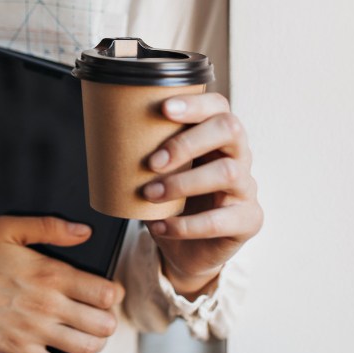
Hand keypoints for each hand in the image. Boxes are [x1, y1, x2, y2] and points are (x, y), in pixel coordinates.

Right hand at [0, 216, 124, 352]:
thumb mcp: (7, 228)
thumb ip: (49, 227)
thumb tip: (84, 231)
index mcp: (50, 273)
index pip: (105, 292)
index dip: (113, 292)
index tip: (107, 290)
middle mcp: (48, 305)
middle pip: (103, 323)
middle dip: (108, 318)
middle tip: (100, 313)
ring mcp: (34, 332)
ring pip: (87, 347)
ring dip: (97, 342)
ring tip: (92, 333)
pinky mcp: (19, 351)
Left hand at [141, 93, 262, 297]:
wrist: (188, 249)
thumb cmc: (172, 200)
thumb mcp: (159, 172)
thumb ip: (146, 152)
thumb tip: (105, 134)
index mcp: (217, 135)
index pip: (217, 106)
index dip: (194, 103)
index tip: (163, 109)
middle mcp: (239, 155)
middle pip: (229, 129)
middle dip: (188, 142)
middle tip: (152, 162)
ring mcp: (247, 187)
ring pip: (228, 172)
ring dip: (183, 182)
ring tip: (150, 194)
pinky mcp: (248, 220)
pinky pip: (221, 220)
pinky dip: (185, 225)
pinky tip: (160, 225)